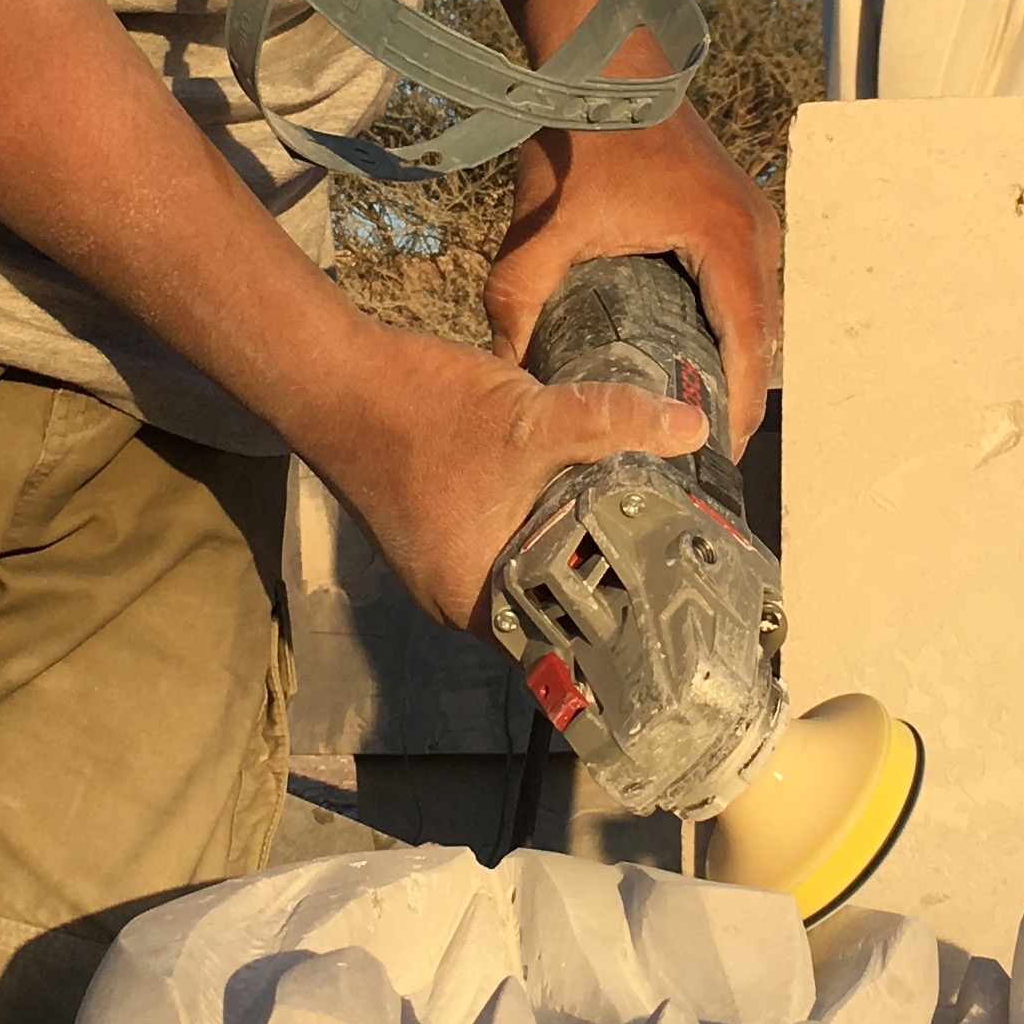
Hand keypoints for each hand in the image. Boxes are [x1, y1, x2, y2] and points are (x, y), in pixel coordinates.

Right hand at [320, 326, 701, 634]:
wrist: (333, 377)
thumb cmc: (417, 413)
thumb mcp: (531, 419)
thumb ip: (612, 423)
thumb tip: (690, 427)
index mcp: (476, 599)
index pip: (562, 646)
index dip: (617, 630)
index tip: (671, 613)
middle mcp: (456, 596)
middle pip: (547, 606)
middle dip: (600, 579)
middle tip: (671, 560)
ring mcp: (440, 563)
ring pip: (524, 569)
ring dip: (566, 546)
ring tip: (635, 525)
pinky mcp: (434, 529)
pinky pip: (499, 541)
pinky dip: (534, 522)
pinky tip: (571, 491)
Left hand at [482, 103, 784, 451]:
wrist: (600, 56)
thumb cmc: (582, 136)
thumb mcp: (544, 228)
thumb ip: (518, 300)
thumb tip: (501, 369)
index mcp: (726, 240)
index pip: (750, 345)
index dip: (737, 407)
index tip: (718, 455)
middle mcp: (755, 230)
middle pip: (764, 334)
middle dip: (736, 392)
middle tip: (702, 449)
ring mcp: (751, 215)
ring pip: (759, 308)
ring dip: (736, 357)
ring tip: (697, 411)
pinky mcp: (734, 206)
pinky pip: (746, 281)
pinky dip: (730, 321)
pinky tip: (691, 350)